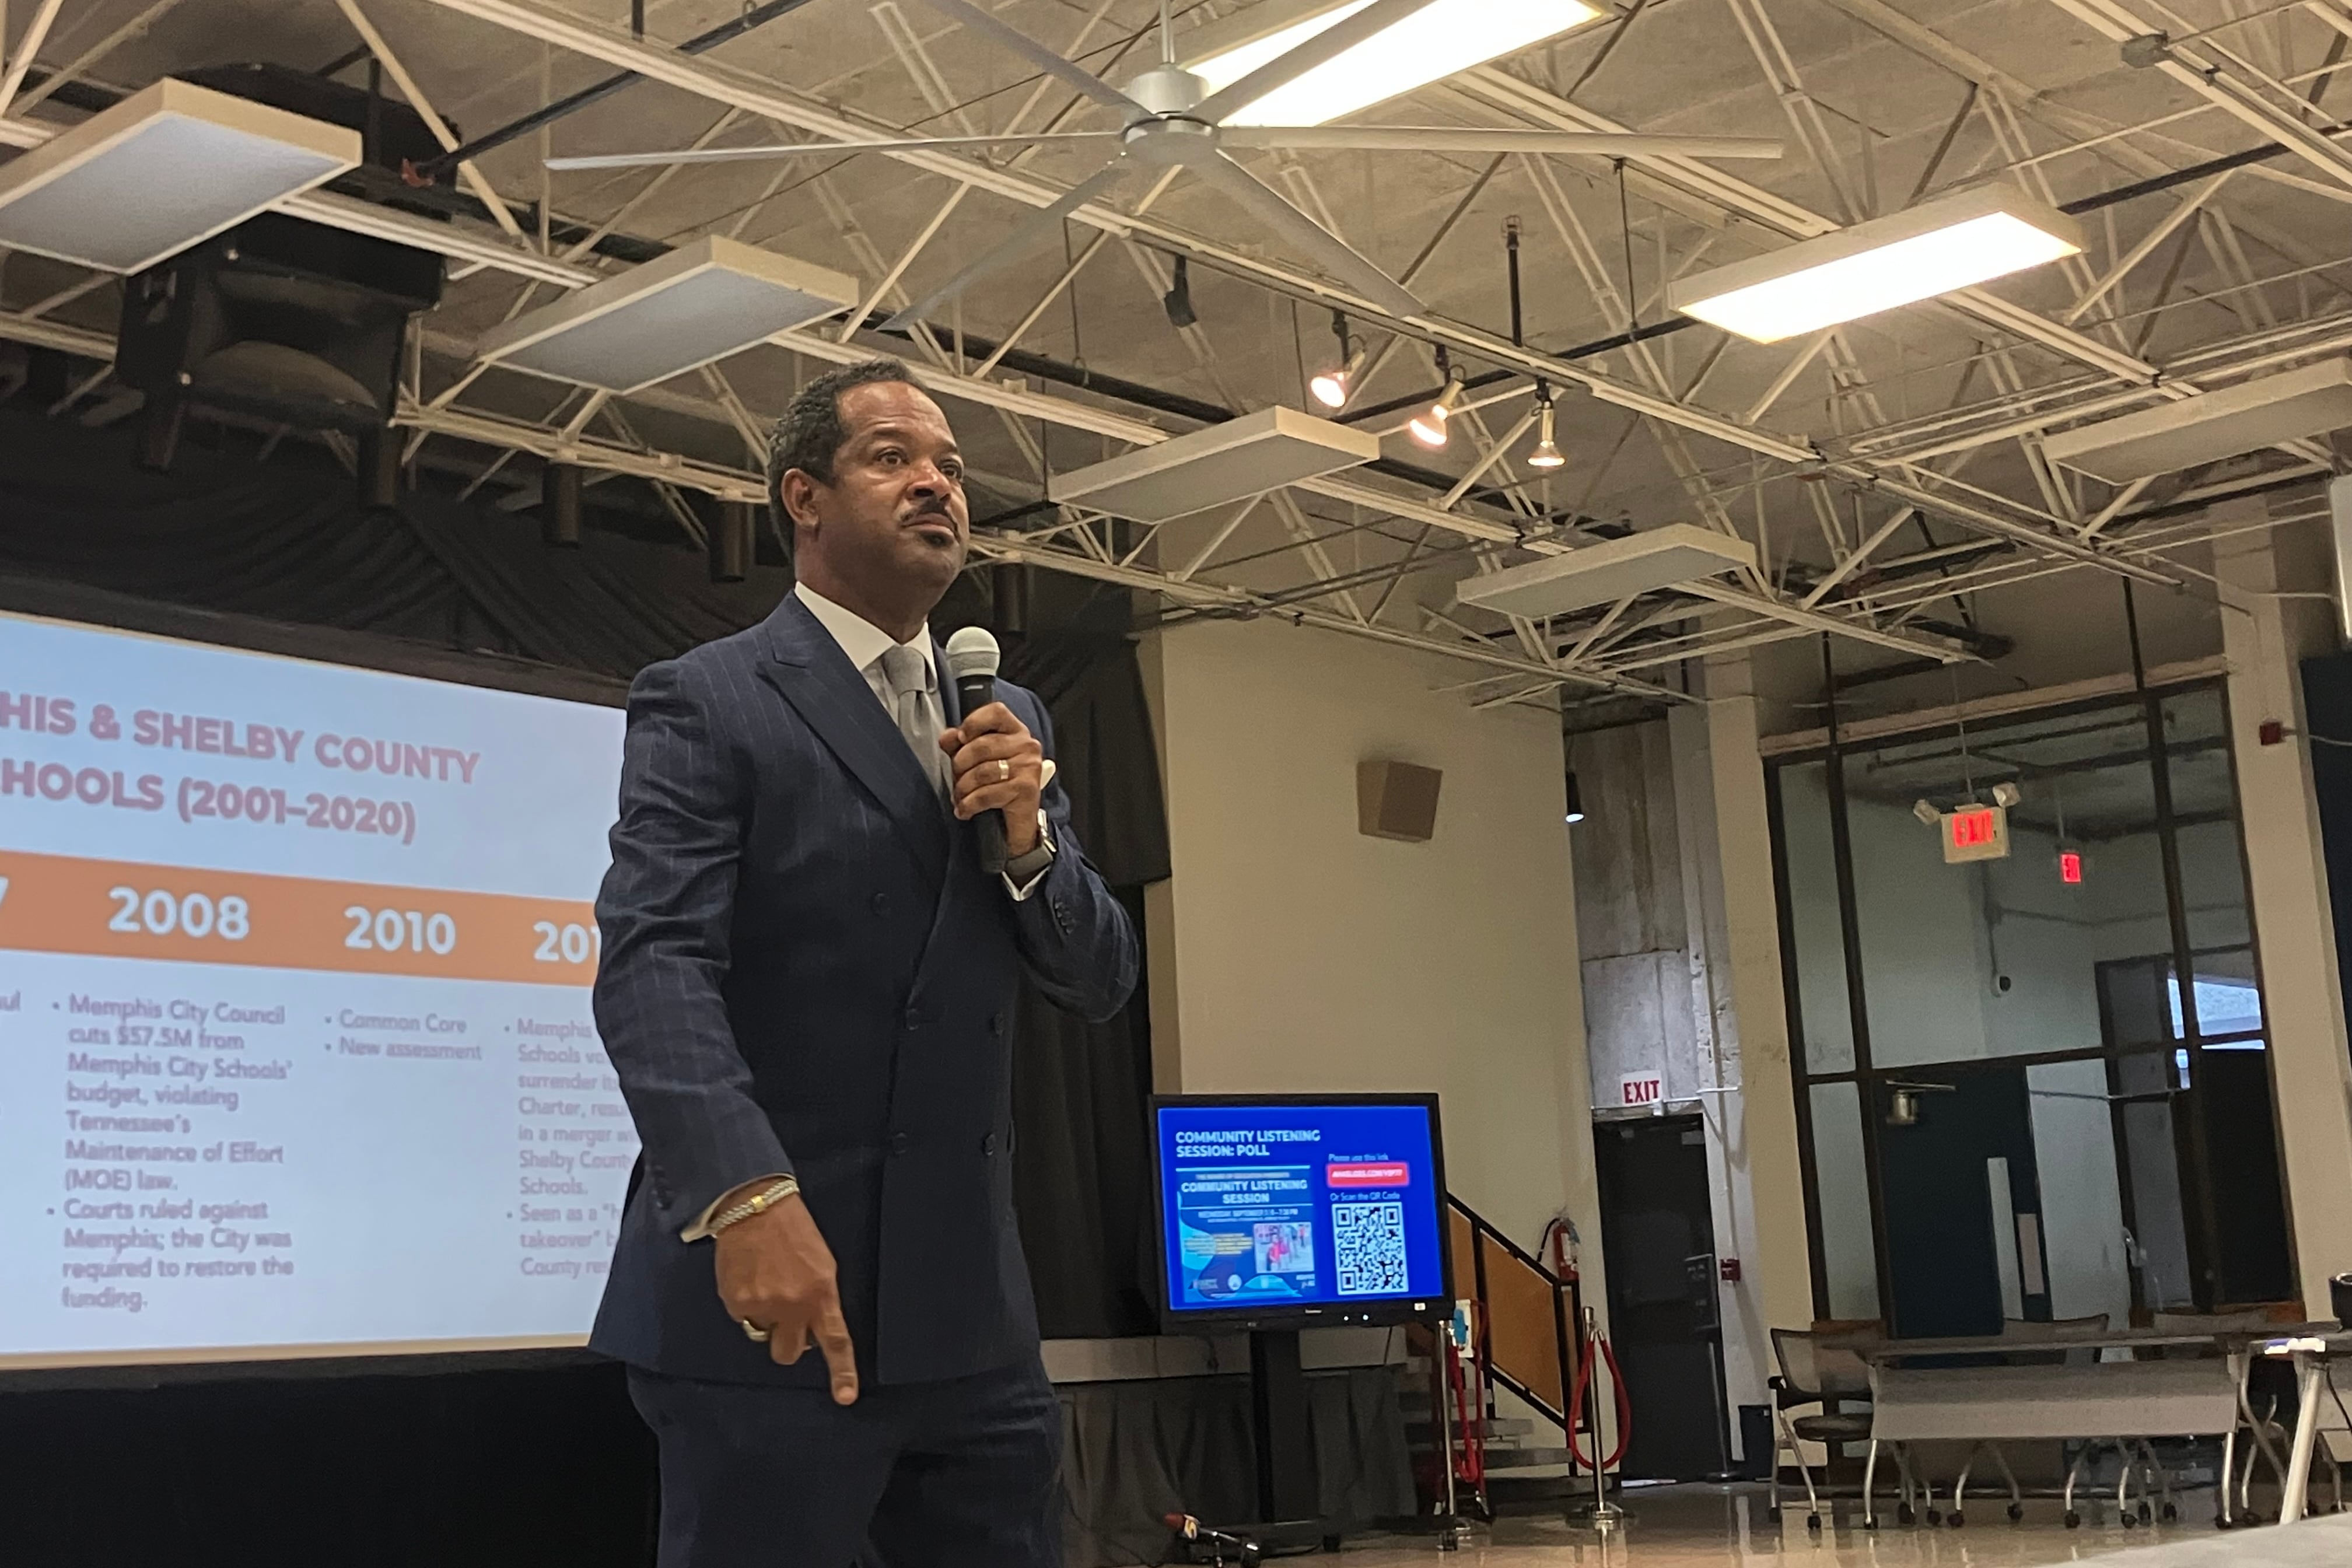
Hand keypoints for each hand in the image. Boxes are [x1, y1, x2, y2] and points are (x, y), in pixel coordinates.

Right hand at [713, 1191, 858, 1403]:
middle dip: (787, 1342)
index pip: (835, 1340)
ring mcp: (762, 1306)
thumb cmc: (794, 1231)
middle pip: (788, 1353)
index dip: (842, 1372)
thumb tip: (808, 1327)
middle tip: (785, 1317)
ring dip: (765, 1319)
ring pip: (762, 1335)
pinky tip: (749, 1278)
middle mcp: (793, 1306)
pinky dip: (744, 1304)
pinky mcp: (735, 1302)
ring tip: (765, 1284)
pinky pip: (741, 1318)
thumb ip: (819, 1299)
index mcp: (821, 1294)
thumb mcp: (822, 1263)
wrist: (755, 1206)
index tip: (845, 1397)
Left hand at [940, 702, 1043, 855]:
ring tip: (959, 798)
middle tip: (955, 779)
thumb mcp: (977, 761)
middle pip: (981, 746)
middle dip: (960, 765)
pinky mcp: (1026, 790)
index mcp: (1015, 731)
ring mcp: (1028, 767)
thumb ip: (961, 744)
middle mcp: (1027, 745)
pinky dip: (969, 805)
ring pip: (982, 772)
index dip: (974, 722)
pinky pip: (987, 794)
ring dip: (962, 788)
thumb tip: (947, 738)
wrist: (1020, 822)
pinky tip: (964, 811)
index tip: (961, 738)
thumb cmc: (998, 785)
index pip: (996, 712)